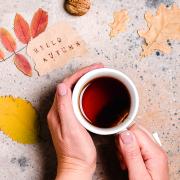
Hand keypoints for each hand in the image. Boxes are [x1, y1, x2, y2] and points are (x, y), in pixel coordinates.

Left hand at [47, 63, 103, 179]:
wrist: (77, 166)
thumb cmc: (75, 151)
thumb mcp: (71, 128)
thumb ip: (65, 107)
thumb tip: (62, 86)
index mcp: (57, 111)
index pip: (67, 85)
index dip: (80, 74)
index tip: (93, 68)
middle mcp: (60, 111)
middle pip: (70, 86)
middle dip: (84, 75)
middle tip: (98, 69)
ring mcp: (66, 114)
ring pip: (75, 91)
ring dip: (85, 82)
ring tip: (96, 76)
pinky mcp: (73, 118)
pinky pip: (78, 99)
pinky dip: (86, 92)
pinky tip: (93, 92)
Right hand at [116, 124, 168, 179]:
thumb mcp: (138, 177)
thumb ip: (132, 154)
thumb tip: (125, 134)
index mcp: (155, 153)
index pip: (136, 130)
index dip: (124, 135)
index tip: (118, 145)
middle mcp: (155, 150)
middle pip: (136, 132)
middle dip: (124, 140)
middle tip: (122, 154)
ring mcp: (152, 152)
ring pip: (134, 137)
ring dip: (124, 146)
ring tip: (124, 159)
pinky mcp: (147, 156)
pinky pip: (134, 145)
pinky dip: (126, 151)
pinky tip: (126, 161)